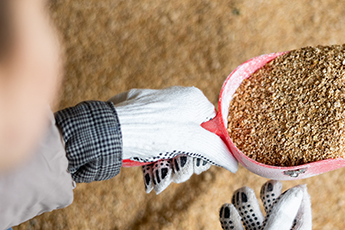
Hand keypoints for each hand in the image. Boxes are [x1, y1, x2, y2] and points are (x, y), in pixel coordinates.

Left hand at [109, 86, 237, 193]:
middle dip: (186, 162)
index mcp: (194, 99)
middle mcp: (177, 102)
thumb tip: (234, 163)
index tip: (199, 165)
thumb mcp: (193, 142)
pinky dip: (155, 163)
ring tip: (159, 178)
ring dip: (169, 167)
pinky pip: (155, 145)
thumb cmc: (154, 131)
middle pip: (193, 140)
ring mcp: (157, 111)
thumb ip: (218, 151)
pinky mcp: (140, 122)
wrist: (109, 131)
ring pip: (173, 146)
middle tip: (177, 174)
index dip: (210, 150)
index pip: (214, 128)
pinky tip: (150, 176)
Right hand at [219, 180, 311, 229]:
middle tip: (269, 183)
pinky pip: (235, 228)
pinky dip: (230, 217)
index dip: (301, 201)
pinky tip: (228, 207)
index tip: (298, 184)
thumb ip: (282, 216)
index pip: (301, 220)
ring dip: (247, 203)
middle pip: (276, 214)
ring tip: (242, 192)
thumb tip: (299, 189)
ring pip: (253, 219)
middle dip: (270, 197)